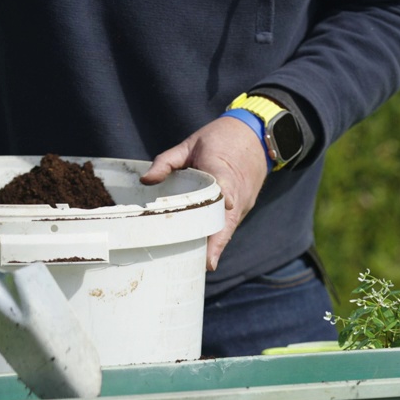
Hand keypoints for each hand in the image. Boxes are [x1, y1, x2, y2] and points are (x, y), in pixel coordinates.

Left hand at [141, 116, 268, 270]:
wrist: (253, 135)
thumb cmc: (219, 138)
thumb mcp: (189, 144)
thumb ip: (167, 161)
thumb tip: (146, 181)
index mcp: (223, 168)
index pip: (226, 183)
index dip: (226, 195)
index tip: (226, 205)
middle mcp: (238, 189)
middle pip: (229, 218)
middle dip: (218, 241)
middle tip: (206, 263)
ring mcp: (244, 200)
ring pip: (230, 226)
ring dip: (219, 244)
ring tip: (204, 264)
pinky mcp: (244, 206)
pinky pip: (232, 224)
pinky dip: (221, 237)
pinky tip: (207, 252)